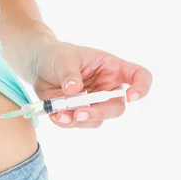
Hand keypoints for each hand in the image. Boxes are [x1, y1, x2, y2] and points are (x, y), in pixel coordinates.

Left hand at [30, 41, 152, 127]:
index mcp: (112, 68)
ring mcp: (93, 102)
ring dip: (79, 121)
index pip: (139, 76)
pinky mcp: (78, 112)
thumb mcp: (63, 58)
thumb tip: (73, 90)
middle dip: (99, 113)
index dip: (141, 87)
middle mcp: (106, 88)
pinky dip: (67, 123)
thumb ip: (69, 73)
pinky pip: (78, 123)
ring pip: (96, 120)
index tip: (131, 96)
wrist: (38, 65)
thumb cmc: (57, 56)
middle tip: (79, 113)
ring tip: (59, 115)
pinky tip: (55, 116)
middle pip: (116, 107)